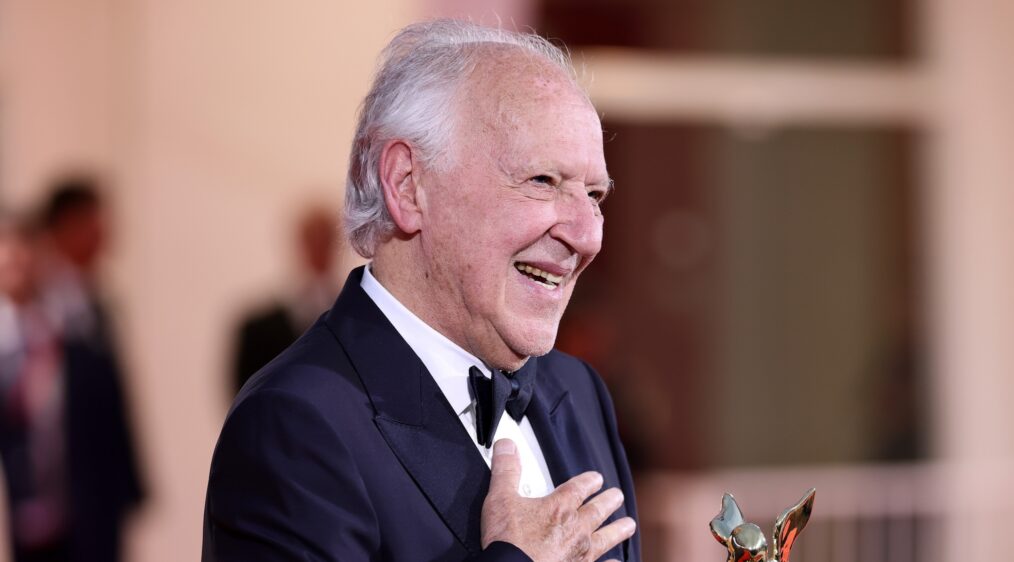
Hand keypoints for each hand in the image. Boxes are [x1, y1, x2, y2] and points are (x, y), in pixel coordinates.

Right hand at [480, 439, 635, 560]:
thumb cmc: (508, 540)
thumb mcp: (500, 499)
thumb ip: (506, 470)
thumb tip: (507, 445)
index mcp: (559, 507)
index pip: (579, 488)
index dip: (589, 481)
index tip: (597, 478)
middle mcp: (575, 529)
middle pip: (598, 511)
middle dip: (609, 502)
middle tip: (618, 496)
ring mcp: (580, 553)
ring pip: (606, 539)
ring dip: (618, 530)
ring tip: (629, 525)